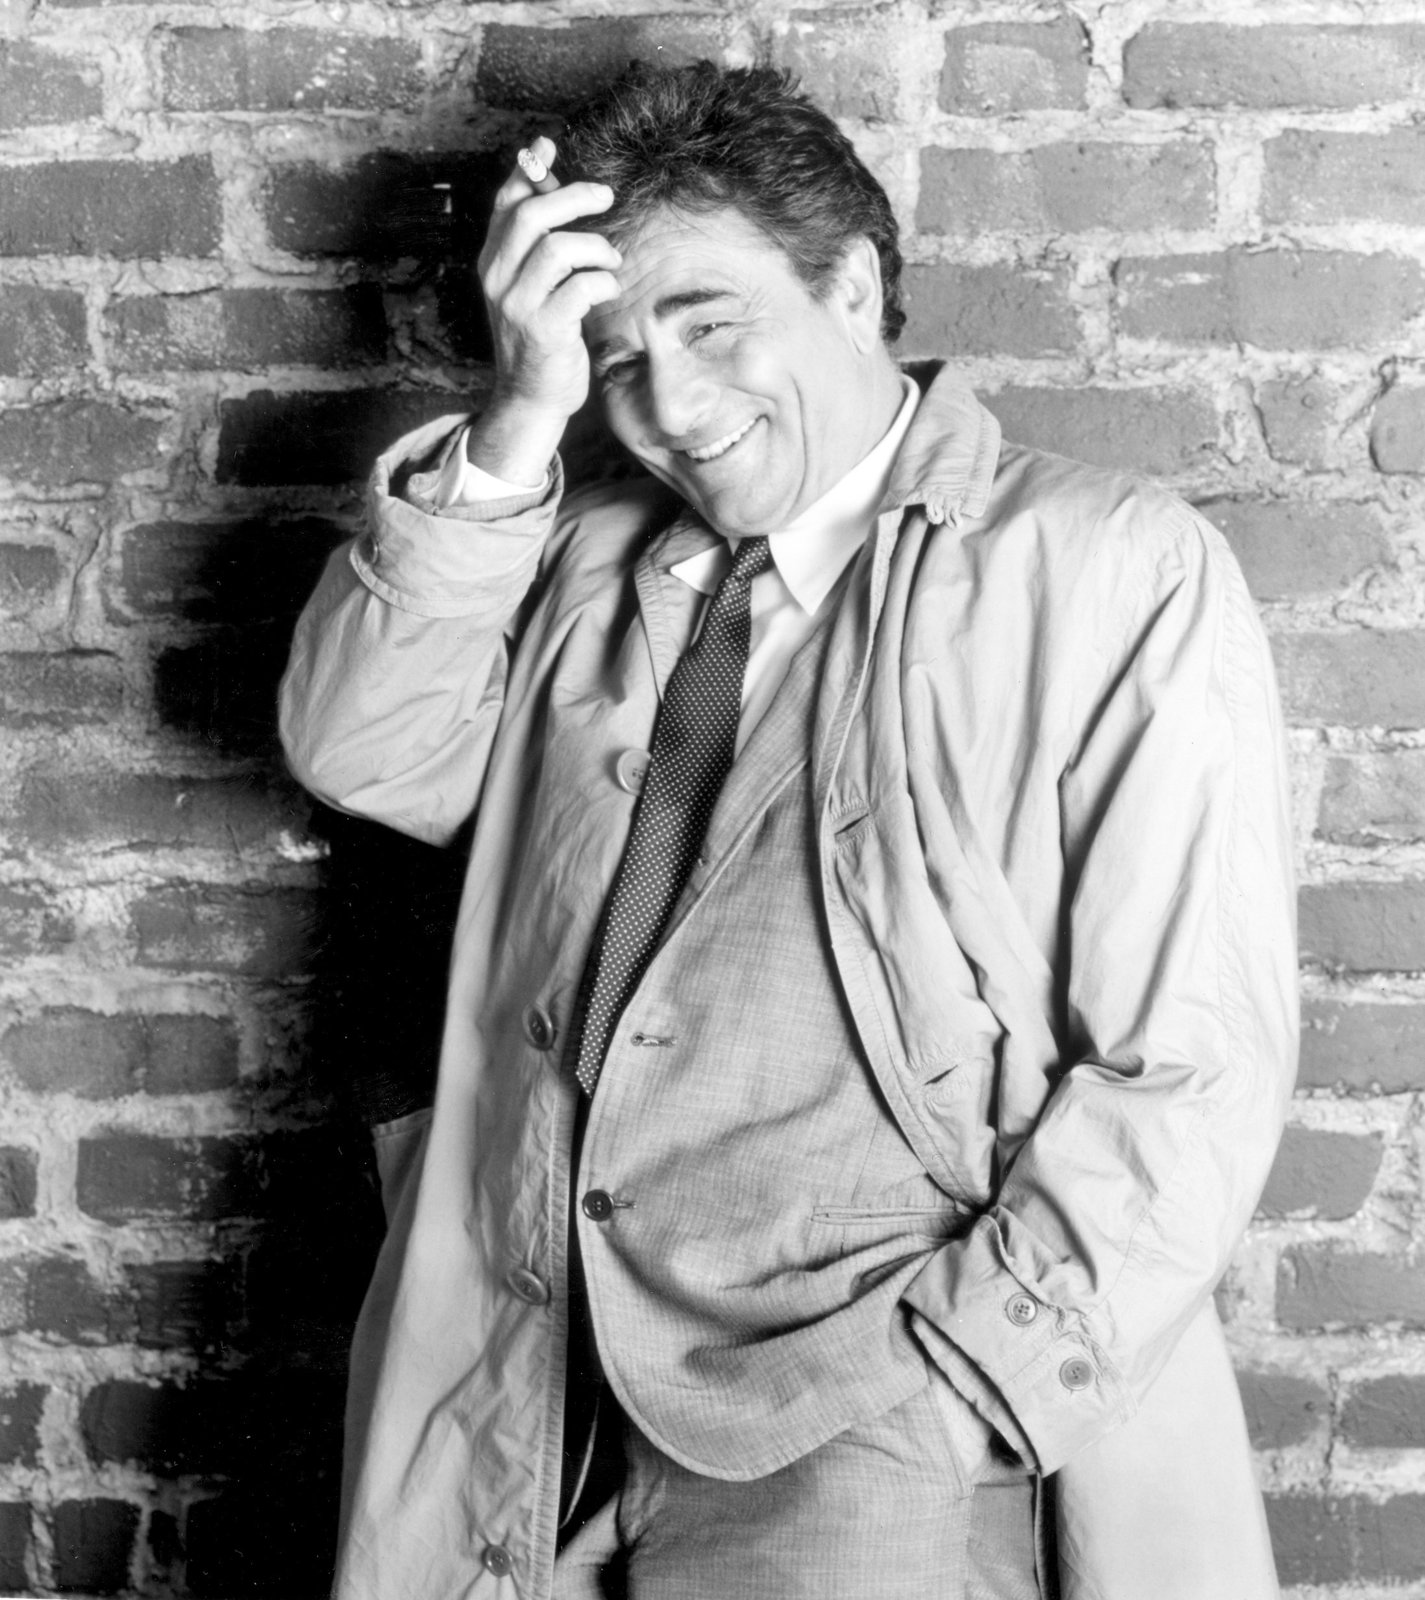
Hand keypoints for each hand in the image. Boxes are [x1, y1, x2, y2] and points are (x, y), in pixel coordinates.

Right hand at [468, 136, 622, 484]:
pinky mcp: (544, 329)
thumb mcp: (529, 286)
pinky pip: (582, 287)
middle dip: (575, 197)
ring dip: (597, 248)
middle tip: (606, 197)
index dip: (528, 170)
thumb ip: (538, 244)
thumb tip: (551, 185)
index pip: (505, 203)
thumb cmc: (541, 337)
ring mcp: (518, 304)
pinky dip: (603, 283)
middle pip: (532, 216)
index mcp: (492, 262)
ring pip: (560, 248)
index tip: (548, 144)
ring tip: (609, 262)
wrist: (531, 398)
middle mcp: (498, 279)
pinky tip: (607, 290)